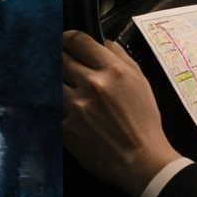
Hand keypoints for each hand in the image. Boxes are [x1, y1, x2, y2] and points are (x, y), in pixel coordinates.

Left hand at [63, 30, 181, 196]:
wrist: (140, 159)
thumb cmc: (144, 120)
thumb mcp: (140, 81)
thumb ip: (120, 57)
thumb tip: (102, 42)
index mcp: (112, 70)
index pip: (78, 40)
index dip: (68, 38)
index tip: (65, 41)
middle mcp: (92, 83)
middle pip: (61, 58)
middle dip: (60, 58)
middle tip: (61, 62)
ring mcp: (76, 105)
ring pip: (53, 80)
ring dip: (56, 80)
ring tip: (61, 85)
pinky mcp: (65, 125)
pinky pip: (53, 105)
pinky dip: (55, 102)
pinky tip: (62, 106)